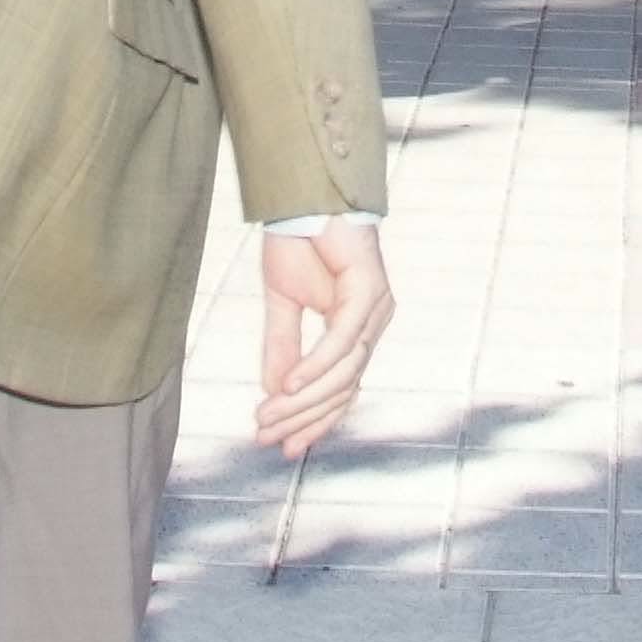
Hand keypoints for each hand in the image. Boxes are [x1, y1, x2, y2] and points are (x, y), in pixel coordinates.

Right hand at [255, 220, 392, 458]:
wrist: (303, 192)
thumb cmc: (298, 239)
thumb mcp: (283, 301)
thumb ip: (283, 346)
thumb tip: (274, 392)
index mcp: (357, 329)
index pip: (342, 391)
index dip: (314, 422)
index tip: (283, 449)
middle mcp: (373, 323)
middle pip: (343, 389)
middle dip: (303, 419)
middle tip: (265, 438)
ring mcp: (376, 308)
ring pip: (343, 373)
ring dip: (301, 400)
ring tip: (266, 416)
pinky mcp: (369, 291)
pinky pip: (343, 342)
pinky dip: (315, 366)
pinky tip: (288, 385)